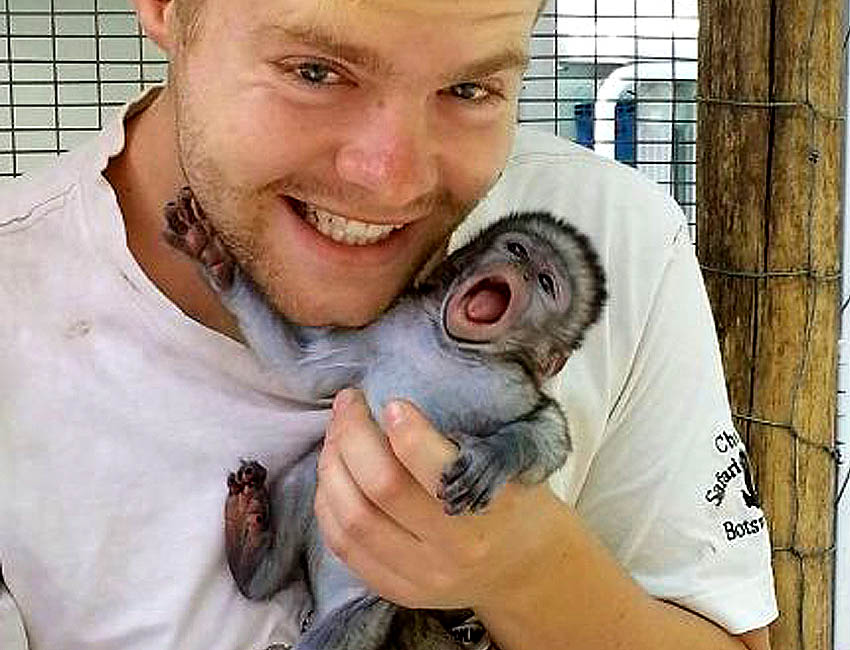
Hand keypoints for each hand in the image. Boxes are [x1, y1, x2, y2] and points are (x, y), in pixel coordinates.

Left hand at [314, 388, 564, 609]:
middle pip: (381, 489)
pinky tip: (333, 474)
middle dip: (353, 436)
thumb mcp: (509, 465)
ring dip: (332, 467)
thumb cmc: (517, 501)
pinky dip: (328, 504)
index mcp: (488, 512)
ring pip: (352, 519)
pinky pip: (343, 547)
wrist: (525, 570)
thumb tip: (394, 405)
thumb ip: (459, 442)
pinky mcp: (396, 590)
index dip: (406, 433)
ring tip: (335, 435)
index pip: (435, 471)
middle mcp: (451, 551)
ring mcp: (419, 578)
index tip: (392, 403)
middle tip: (350, 403)